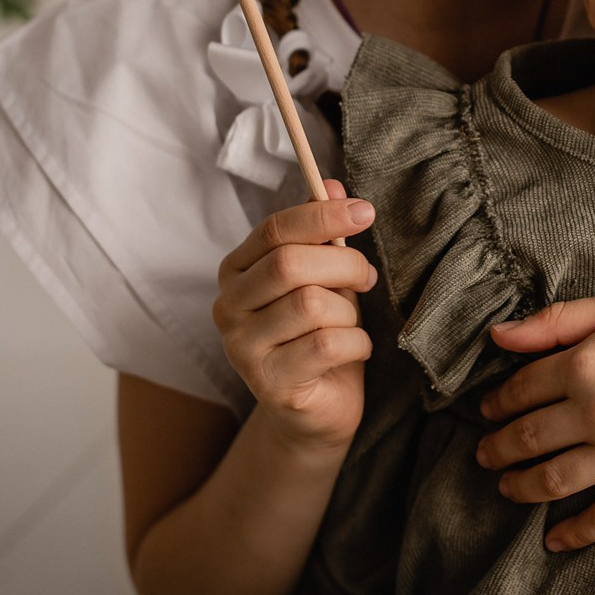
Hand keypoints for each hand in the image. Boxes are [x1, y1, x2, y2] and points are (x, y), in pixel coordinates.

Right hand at [213, 182, 378, 453]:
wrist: (316, 411)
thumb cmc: (320, 333)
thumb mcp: (323, 277)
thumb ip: (321, 233)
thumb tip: (329, 184)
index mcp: (237, 271)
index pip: (273, 229)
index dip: (321, 215)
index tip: (365, 211)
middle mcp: (228, 307)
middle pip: (290, 264)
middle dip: (343, 265)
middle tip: (366, 278)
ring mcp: (242, 348)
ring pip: (311, 305)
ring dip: (349, 312)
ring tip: (351, 323)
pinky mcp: (268, 384)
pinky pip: (325, 345)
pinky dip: (356, 343)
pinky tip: (355, 350)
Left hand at [475, 290, 594, 551]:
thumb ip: (558, 320)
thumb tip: (497, 335)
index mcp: (585, 361)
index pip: (519, 389)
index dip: (496, 402)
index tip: (486, 411)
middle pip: (527, 438)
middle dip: (497, 449)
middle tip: (484, 455)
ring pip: (552, 480)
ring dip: (520, 488)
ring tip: (507, 488)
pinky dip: (573, 533)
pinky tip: (553, 538)